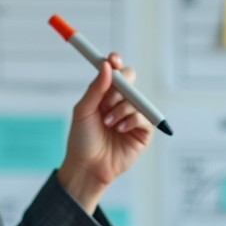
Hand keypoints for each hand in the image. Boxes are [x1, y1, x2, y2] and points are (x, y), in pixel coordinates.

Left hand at [58, 53, 153, 212]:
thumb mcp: (84, 110)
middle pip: (130, 79)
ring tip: (108, 123)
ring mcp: (133, 116)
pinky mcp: (143, 132)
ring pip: (136, 99)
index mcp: (105, 95)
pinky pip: (144, 117)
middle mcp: (120, 102)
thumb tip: (107, 65)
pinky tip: (119, 129)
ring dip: (121, 108)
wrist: (86, 166)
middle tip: (106, 101)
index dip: (115, 62)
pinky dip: (131, 120)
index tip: (112, 59)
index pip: (115, 72)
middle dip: (119, 87)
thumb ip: (96, 88)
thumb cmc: (82, 139)